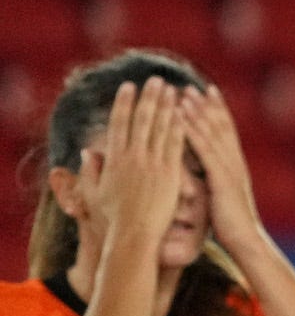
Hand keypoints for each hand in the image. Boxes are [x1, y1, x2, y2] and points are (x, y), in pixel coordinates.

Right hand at [81, 79, 185, 257]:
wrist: (134, 235)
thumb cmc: (113, 218)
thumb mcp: (93, 192)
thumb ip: (90, 170)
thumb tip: (88, 152)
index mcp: (114, 158)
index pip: (119, 123)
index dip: (124, 103)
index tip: (129, 87)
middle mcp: (132, 157)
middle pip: (142, 120)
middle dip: (149, 97)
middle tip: (156, 80)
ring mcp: (152, 165)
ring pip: (161, 129)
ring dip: (167, 107)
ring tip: (173, 90)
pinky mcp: (170, 175)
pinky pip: (176, 147)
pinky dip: (180, 128)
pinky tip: (185, 115)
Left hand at [177, 85, 261, 250]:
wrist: (247, 241)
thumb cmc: (233, 227)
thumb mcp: (223, 199)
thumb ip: (215, 183)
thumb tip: (205, 177)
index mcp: (235, 167)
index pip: (226, 132)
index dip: (217, 111)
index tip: (206, 93)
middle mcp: (235, 163)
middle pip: (221, 127)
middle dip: (206, 105)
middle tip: (191, 86)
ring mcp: (229, 169)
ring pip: (212, 134)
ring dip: (196, 112)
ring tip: (182, 94)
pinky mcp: (221, 178)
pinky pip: (203, 149)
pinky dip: (192, 130)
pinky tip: (180, 118)